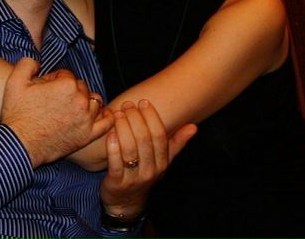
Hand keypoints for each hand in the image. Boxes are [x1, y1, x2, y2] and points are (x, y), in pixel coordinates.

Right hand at [1, 58, 114, 167]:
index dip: (53, 79)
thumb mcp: (15, 81)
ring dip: (85, 100)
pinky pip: (106, 123)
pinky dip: (107, 116)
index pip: (66, 75)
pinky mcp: (87, 135)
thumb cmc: (17, 114)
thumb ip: (28, 63)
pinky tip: (101, 113)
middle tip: (53, 100)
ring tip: (72, 106)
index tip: (44, 89)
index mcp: (66, 85)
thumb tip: (38, 62)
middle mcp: (80, 100)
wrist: (19, 145)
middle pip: (81, 87)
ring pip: (94, 101)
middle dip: (69, 90)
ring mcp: (86, 119)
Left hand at [99, 100, 196, 218]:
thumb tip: (194, 126)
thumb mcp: (163, 161)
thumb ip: (177, 143)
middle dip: (135, 119)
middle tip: (128, 104)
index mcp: (162, 163)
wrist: (127, 202)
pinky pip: (115, 162)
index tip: (144, 102)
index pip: (159, 136)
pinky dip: (112, 146)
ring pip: (129, 149)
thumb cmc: (145, 173)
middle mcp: (151, 170)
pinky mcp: (117, 182)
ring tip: (118, 113)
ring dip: (123, 128)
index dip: (151, 117)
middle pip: (144, 140)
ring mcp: (134, 177)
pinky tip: (110, 133)